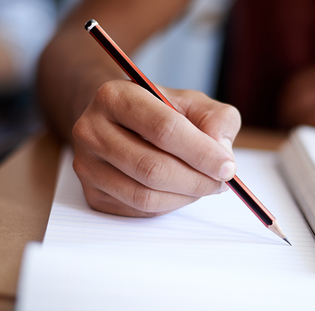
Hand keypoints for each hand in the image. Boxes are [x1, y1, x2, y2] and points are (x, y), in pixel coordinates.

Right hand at [72, 80, 240, 216]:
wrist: (120, 122)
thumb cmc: (159, 111)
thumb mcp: (192, 102)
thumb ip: (216, 119)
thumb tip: (221, 153)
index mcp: (115, 96)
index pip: (163, 129)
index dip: (201, 152)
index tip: (228, 167)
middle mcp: (91, 129)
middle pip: (152, 168)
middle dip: (196, 180)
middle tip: (222, 182)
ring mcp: (87, 165)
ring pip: (145, 195)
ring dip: (185, 196)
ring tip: (204, 185)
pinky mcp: (92, 193)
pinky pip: (139, 210)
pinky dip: (169, 205)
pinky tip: (180, 190)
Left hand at [279, 56, 314, 142]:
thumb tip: (293, 108)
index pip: (293, 86)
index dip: (286, 104)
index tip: (286, 117)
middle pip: (292, 105)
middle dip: (288, 122)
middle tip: (292, 136)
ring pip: (302, 124)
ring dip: (300, 137)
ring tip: (306, 146)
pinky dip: (314, 146)